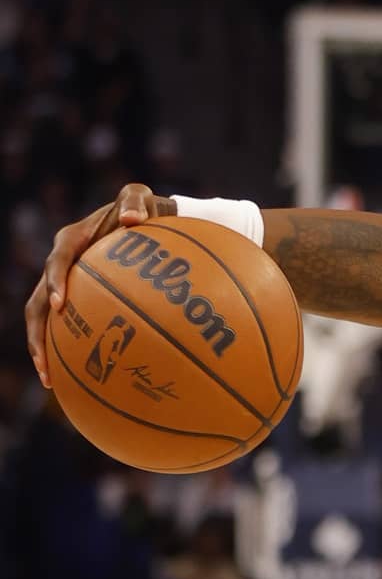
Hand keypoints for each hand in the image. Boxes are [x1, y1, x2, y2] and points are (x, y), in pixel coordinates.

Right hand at [24, 183, 169, 387]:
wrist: (148, 220)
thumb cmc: (145, 210)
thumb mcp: (141, 198)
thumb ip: (136, 202)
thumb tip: (133, 219)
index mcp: (73, 239)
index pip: (57, 260)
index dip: (55, 281)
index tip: (59, 305)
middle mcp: (64, 264)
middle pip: (38, 301)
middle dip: (37, 331)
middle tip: (43, 360)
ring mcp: (69, 284)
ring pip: (45, 319)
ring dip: (44, 348)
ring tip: (49, 379)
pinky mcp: (81, 299)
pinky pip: (72, 326)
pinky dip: (72, 350)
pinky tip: (82, 378)